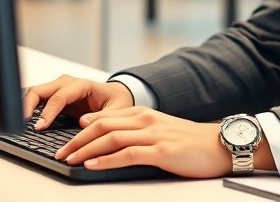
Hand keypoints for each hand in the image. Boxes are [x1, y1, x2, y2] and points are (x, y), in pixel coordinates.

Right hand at [22, 75, 132, 129]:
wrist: (117, 97)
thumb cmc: (118, 102)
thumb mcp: (118, 110)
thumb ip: (103, 116)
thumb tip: (82, 122)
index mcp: (82, 85)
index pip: (59, 96)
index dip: (48, 112)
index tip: (39, 127)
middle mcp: (67, 84)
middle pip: (39, 90)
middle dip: (27, 106)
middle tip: (22, 125)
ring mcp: (59, 89)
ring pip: (34, 94)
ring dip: (25, 108)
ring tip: (21, 125)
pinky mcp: (54, 98)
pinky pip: (36, 101)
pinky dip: (29, 110)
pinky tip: (27, 123)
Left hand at [57, 107, 230, 177]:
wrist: (220, 145)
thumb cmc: (191, 142)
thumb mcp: (160, 131)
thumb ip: (137, 133)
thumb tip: (110, 142)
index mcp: (144, 114)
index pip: (104, 117)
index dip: (81, 129)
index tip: (65, 139)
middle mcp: (145, 120)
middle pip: (101, 125)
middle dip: (76, 140)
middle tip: (59, 152)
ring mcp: (153, 135)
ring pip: (110, 138)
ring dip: (85, 150)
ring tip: (69, 160)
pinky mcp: (161, 151)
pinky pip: (127, 154)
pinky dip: (106, 160)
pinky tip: (92, 165)